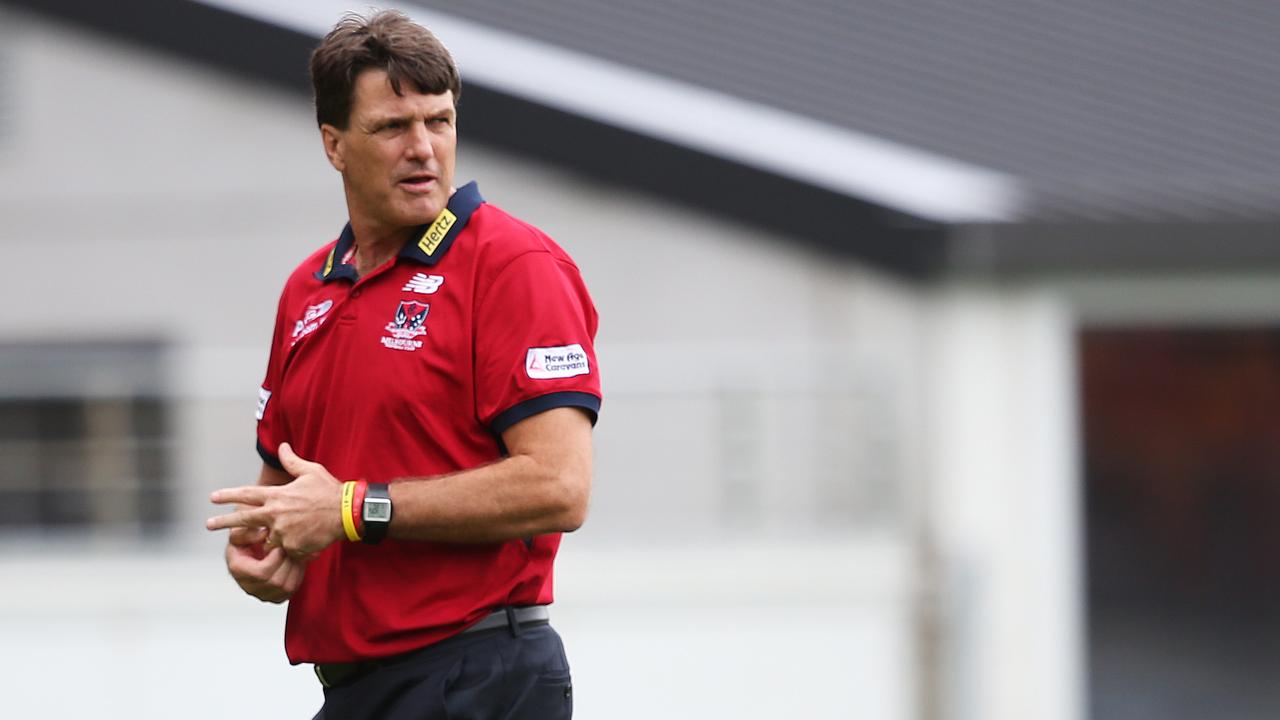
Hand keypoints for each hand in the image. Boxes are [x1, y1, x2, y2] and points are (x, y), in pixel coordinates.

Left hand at [207, 443, 345, 556]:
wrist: (347, 513)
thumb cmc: (329, 490)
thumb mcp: (311, 471)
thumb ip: (292, 461)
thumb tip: (282, 446)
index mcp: (277, 495)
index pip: (246, 495)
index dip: (228, 495)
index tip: (212, 498)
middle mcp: (275, 514)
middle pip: (243, 520)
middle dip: (223, 522)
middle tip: (208, 524)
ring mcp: (282, 532)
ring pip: (265, 539)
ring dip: (266, 537)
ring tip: (270, 537)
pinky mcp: (292, 547)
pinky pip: (284, 550)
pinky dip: (288, 547)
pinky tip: (298, 541)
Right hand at [224, 526, 305, 602]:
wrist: (250, 549)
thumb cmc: (244, 539)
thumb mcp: (240, 530)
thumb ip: (249, 531)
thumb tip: (264, 534)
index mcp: (238, 570)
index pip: (261, 573)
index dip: (275, 559)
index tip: (280, 546)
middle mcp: (248, 586)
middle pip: (276, 581)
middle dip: (288, 562)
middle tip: (292, 547)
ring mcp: (262, 594)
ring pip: (286, 587)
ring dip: (295, 568)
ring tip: (295, 553)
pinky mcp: (275, 596)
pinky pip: (292, 590)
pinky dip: (298, 574)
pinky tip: (297, 561)